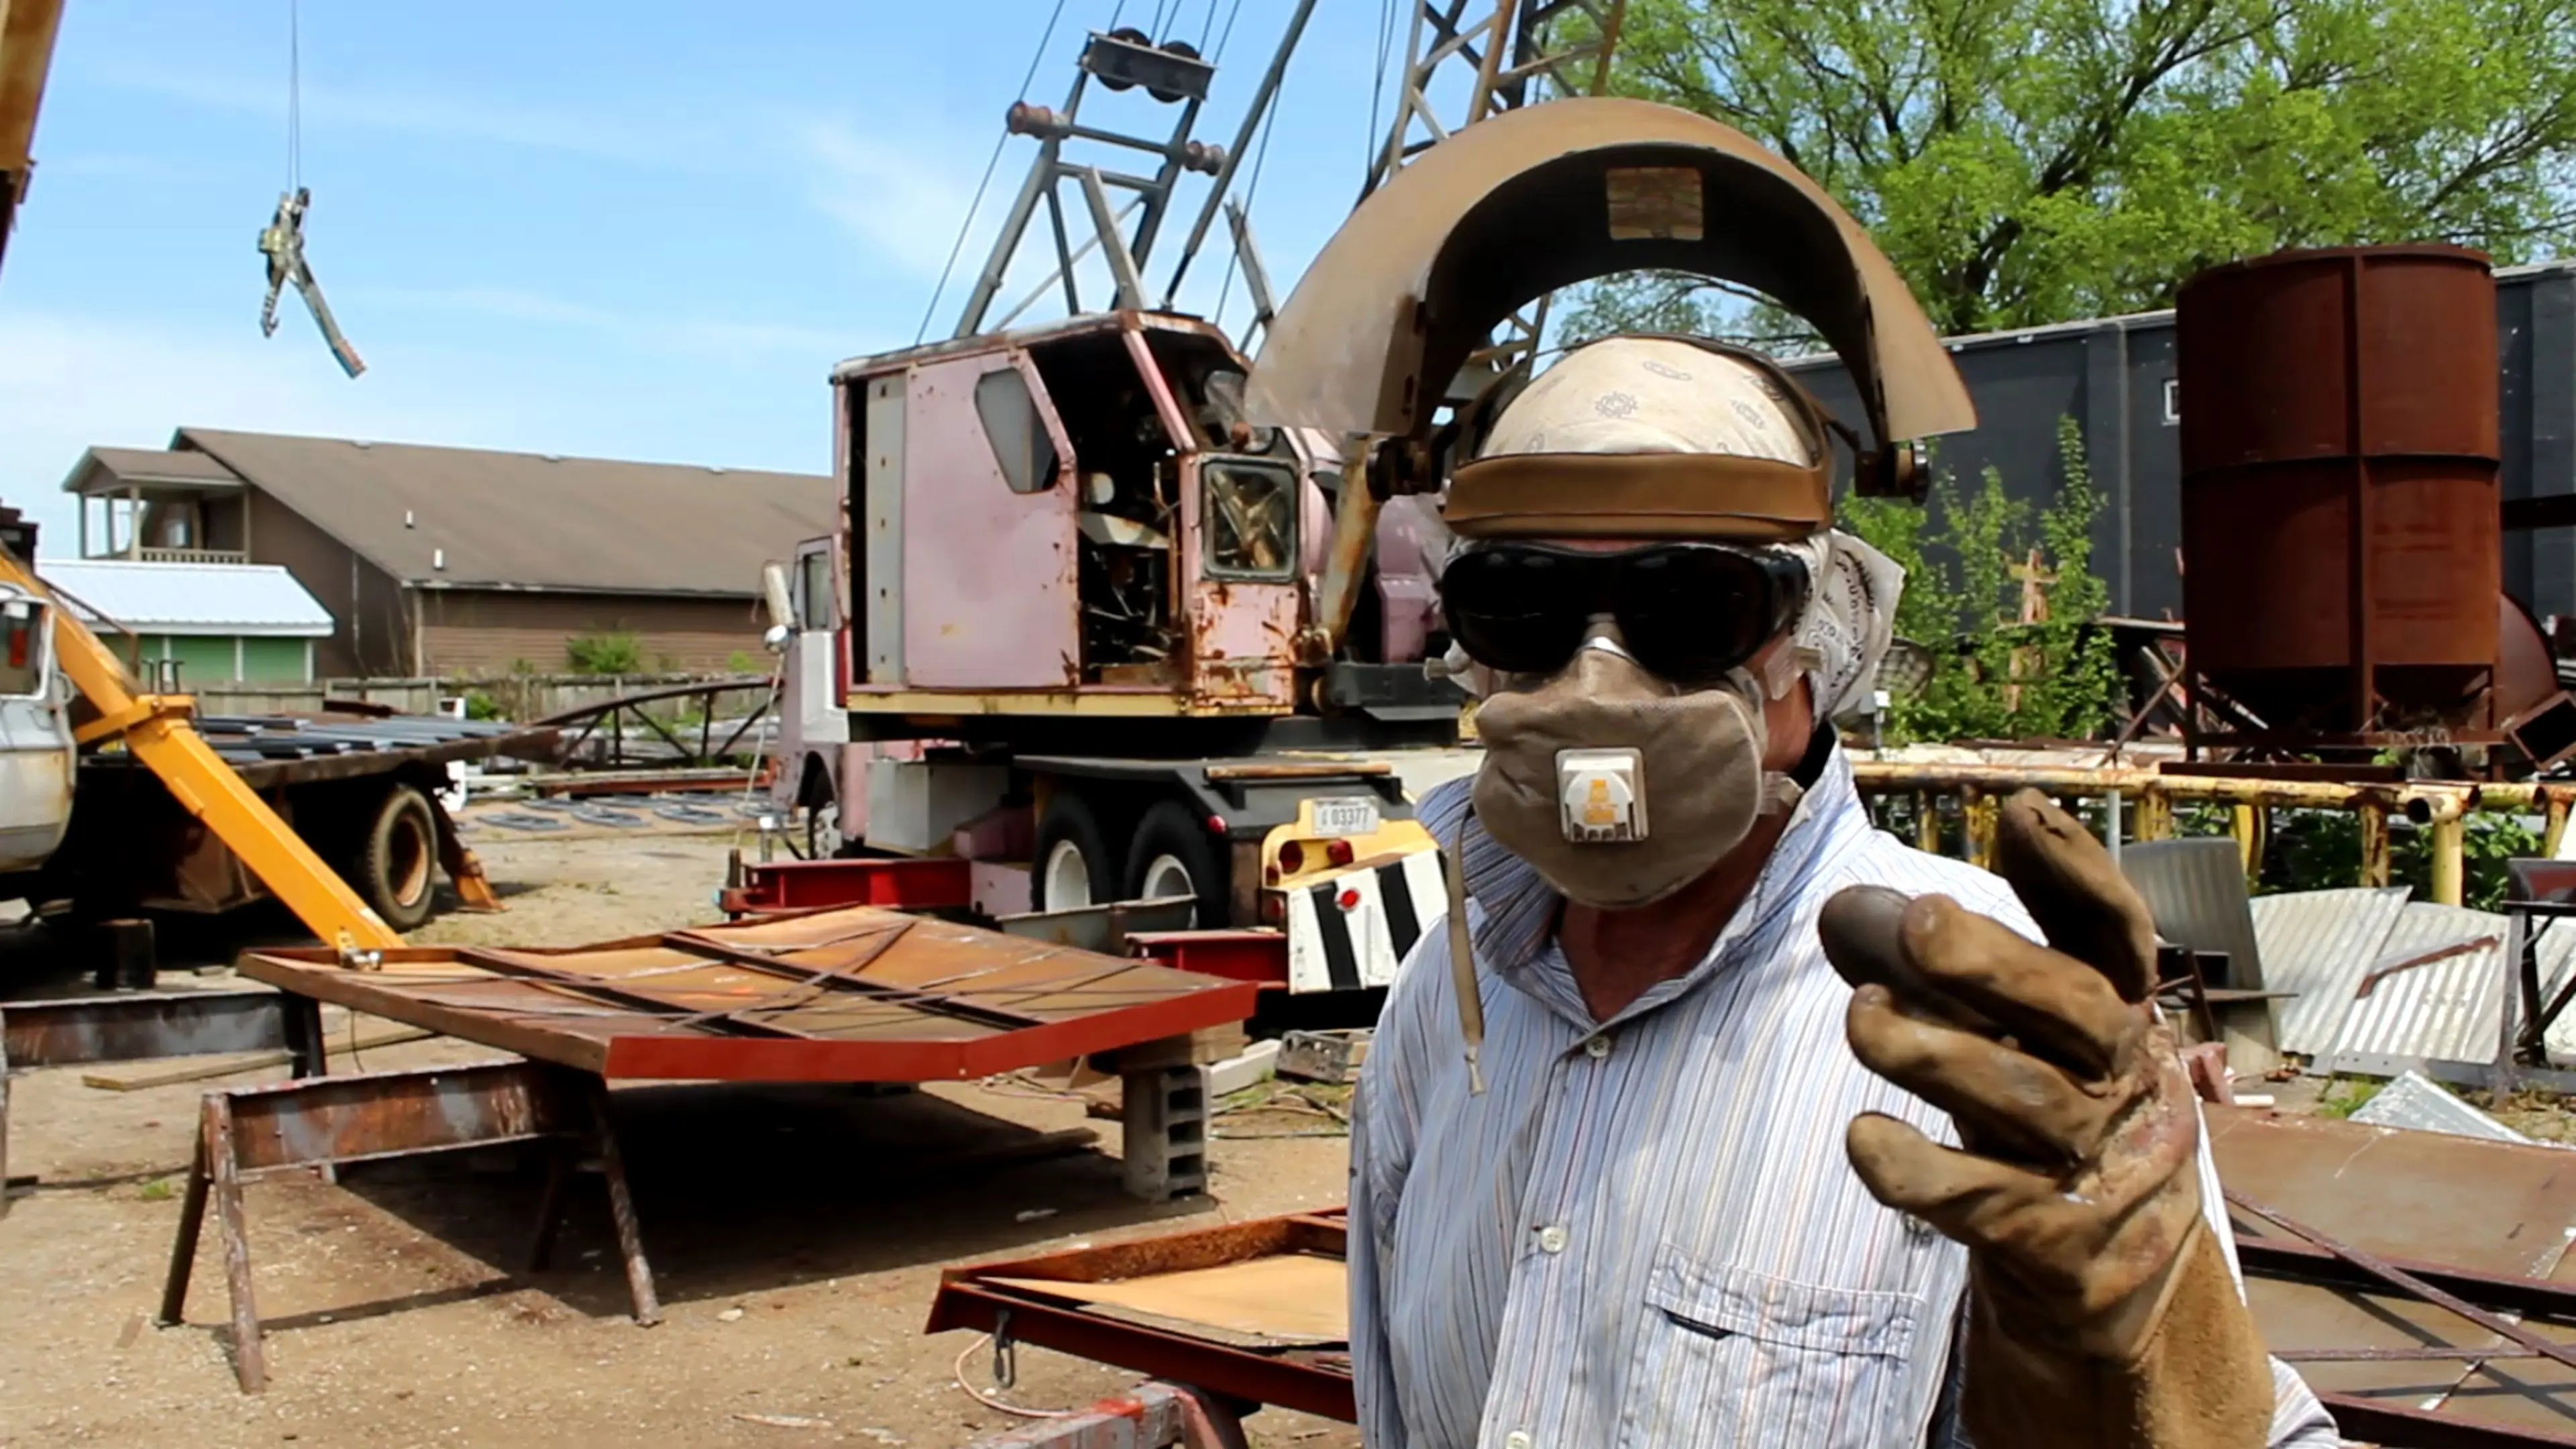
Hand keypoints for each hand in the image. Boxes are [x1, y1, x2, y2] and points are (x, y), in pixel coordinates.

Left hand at [1819, 789, 2200, 1359]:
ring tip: (1860, 1016)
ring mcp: (2094, 1160)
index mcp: (2119, 1007)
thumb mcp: (2005, 1031)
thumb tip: (1837, 910)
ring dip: (1939, 1054)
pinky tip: (1863, 1137)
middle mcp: (2119, 1075)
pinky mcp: (2056, 1238)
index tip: (2022, 812)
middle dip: (1999, 962)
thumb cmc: (2038, 1107)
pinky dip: (1920, 1171)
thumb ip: (1926, 965)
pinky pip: (1985, 1200)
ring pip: (2026, 1100)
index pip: (2116, 932)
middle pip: (2078, 1010)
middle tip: (1919, 915)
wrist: (2113, 1273)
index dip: (2079, 874)